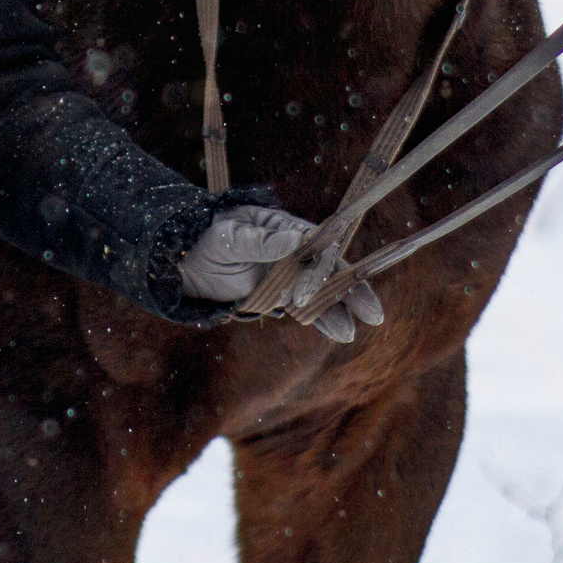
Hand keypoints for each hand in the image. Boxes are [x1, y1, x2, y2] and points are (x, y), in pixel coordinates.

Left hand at [179, 205, 385, 341]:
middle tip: (373, 315)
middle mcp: (296, 250)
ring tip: (350, 334)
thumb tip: (296, 237)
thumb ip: (262, 241)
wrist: (189, 264)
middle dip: (353, 291)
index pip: (317, 245)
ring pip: (325, 293)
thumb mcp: (230, 237)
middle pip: (332, 270)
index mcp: (287, 228)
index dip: (324, 267)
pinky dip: (325, 320)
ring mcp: (292, 275)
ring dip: (341, 312)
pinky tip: (340, 334)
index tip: (312, 292)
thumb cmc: (209, 241)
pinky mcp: (284, 295)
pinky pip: (311, 309)